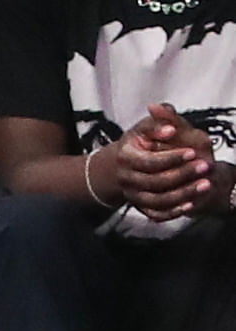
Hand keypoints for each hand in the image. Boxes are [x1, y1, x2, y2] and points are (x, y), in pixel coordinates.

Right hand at [114, 104, 224, 220]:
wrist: (133, 165)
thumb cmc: (146, 143)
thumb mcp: (152, 127)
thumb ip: (161, 119)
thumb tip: (163, 116)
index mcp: (125, 156)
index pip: (148, 161)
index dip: (171, 158)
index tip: (192, 152)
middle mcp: (126, 177)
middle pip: (154, 182)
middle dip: (182, 175)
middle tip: (205, 167)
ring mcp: (132, 194)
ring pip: (157, 200)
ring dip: (183, 194)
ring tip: (205, 185)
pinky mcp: (141, 206)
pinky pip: (156, 214)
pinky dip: (173, 212)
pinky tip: (190, 204)